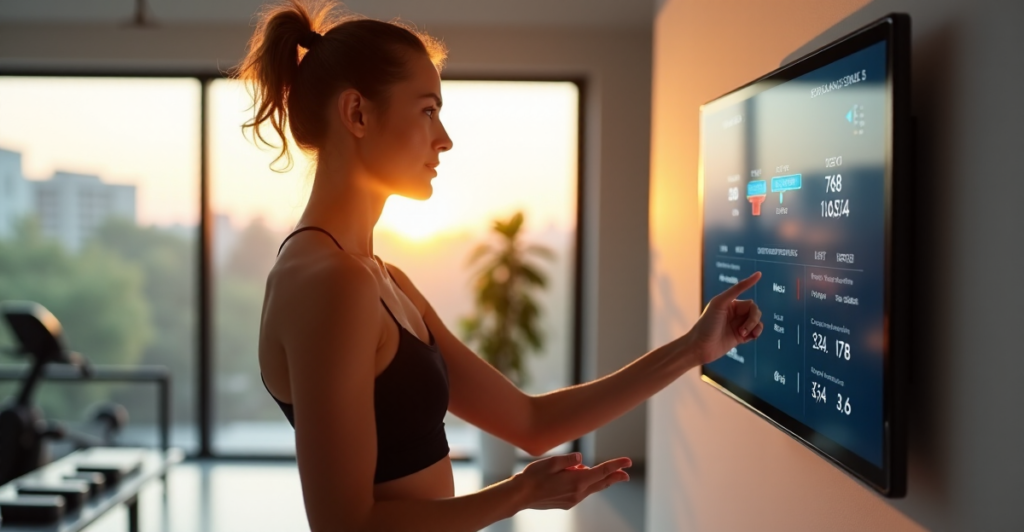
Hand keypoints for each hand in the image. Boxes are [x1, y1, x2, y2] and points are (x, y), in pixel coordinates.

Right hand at [513, 453, 630, 510]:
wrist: (520, 495)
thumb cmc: (533, 476)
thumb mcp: (552, 462)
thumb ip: (570, 460)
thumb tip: (581, 459)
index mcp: (576, 481)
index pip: (602, 472)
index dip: (616, 466)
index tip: (627, 462)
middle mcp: (577, 493)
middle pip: (601, 483)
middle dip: (615, 477)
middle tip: (626, 474)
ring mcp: (572, 500)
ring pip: (591, 488)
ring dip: (598, 479)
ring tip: (593, 470)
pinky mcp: (566, 503)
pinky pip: (581, 492)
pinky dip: (585, 483)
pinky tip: (577, 476)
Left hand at [689, 272, 763, 363]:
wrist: (700, 347)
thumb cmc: (707, 323)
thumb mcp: (720, 303)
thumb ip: (737, 289)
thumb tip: (757, 275)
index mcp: (729, 304)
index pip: (749, 302)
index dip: (753, 301)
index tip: (760, 274)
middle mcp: (734, 313)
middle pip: (755, 312)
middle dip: (752, 320)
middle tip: (742, 329)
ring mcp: (738, 325)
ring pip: (757, 322)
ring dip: (754, 328)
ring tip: (743, 334)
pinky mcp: (740, 337)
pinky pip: (755, 332)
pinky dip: (756, 333)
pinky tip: (749, 337)